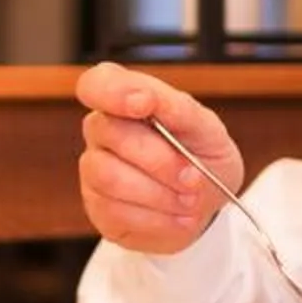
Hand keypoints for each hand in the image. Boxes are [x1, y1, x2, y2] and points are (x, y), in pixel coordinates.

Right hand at [76, 61, 244, 254]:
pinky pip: (117, 213)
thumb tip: (148, 99)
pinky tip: (176, 217)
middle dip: (161, 160)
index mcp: (126, 100)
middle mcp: (103, 131)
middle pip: (112, 134)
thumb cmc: (203, 156)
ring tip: (190, 202)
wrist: (206, 205)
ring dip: (161, 195)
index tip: (143, 104)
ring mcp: (95, 170)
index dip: (111, 91)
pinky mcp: (98, 208)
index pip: (96, 83)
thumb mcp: (206, 128)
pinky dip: (158, 219)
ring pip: (111, 178)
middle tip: (194, 178)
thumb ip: (178, 108)